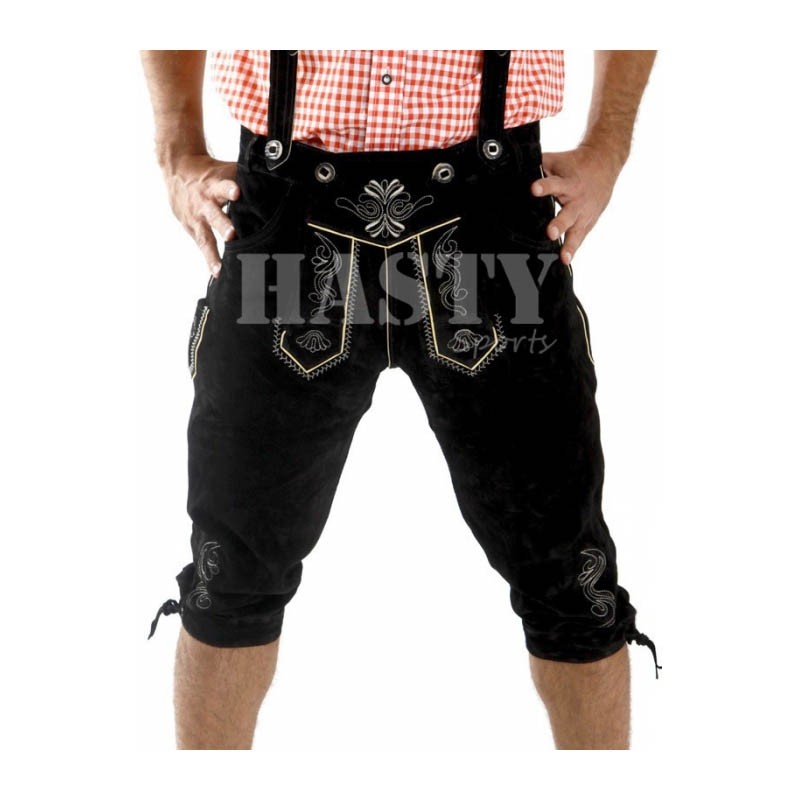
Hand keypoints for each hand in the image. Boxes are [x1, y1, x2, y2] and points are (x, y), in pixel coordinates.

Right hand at [161, 154, 240, 275]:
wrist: (177, 171)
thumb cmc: (210, 173)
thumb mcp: (224, 170)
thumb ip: (244, 177)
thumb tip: (275, 178)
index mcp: (215, 185)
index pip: (223, 186)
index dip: (229, 189)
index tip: (237, 193)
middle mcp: (205, 203)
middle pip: (214, 215)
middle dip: (223, 226)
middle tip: (232, 235)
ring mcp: (198, 218)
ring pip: (206, 237)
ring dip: (213, 253)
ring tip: (220, 268)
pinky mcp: (192, 229)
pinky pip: (203, 247)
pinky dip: (210, 261)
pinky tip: (218, 274)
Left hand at [530, 143, 623, 265]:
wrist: (603, 165)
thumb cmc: (574, 165)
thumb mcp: (557, 161)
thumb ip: (538, 166)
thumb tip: (516, 167)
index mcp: (567, 183)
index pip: (554, 184)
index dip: (544, 187)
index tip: (534, 189)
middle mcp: (576, 200)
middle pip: (567, 214)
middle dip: (559, 224)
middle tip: (550, 232)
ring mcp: (583, 214)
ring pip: (575, 231)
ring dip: (569, 245)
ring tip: (563, 257)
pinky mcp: (587, 223)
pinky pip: (579, 239)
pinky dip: (573, 250)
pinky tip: (566, 261)